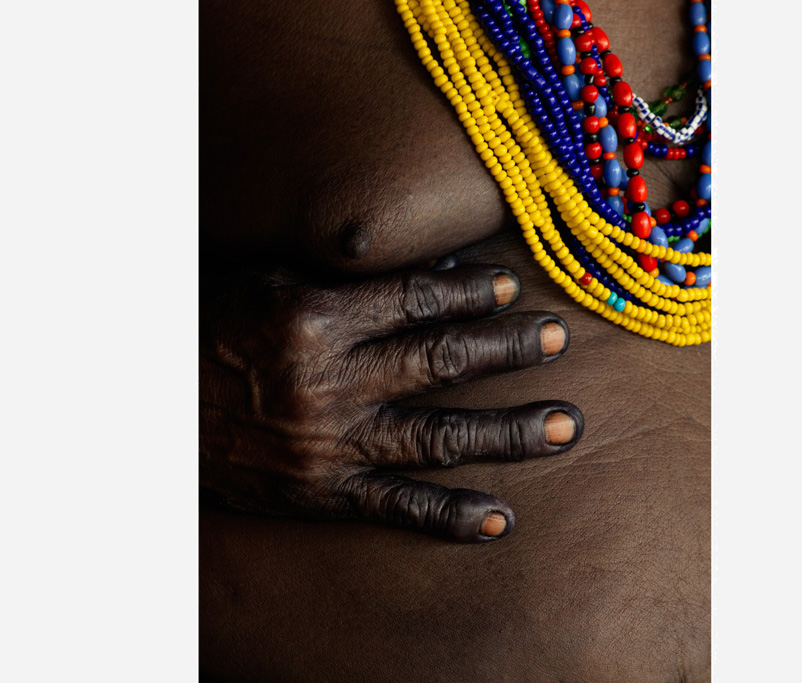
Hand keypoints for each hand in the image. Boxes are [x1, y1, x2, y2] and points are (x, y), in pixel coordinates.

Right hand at [200, 263, 582, 541]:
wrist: (153, 410)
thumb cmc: (212, 334)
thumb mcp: (268, 284)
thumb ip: (347, 277)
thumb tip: (436, 274)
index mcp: (314, 319)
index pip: (416, 302)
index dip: (473, 294)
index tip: (515, 290)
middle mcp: (330, 382)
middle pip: (443, 362)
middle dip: (510, 349)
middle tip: (560, 340)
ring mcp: (330, 444)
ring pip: (439, 436)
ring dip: (509, 433)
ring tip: (566, 426)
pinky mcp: (322, 494)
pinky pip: (397, 507)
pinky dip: (451, 516)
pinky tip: (501, 520)